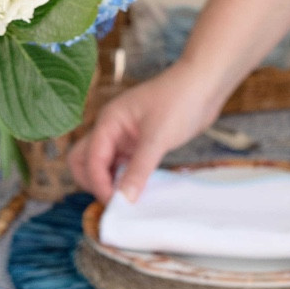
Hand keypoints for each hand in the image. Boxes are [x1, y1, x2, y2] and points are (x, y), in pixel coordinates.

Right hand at [68, 63, 223, 202]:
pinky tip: (140, 190)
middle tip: (114, 201)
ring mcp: (124, 137)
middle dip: (93, 182)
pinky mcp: (139, 143)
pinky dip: (126, 179)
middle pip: (85, 161)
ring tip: (129, 200)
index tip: (117, 204)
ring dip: (111, 182)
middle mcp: (111, 129)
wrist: (204, 85)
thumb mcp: (157, 137)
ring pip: (105, 165)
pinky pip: (124, 165)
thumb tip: (124, 199)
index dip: (99, 183)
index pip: (90, 159)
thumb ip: (139, 169)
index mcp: (108, 122)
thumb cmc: (180, 100)